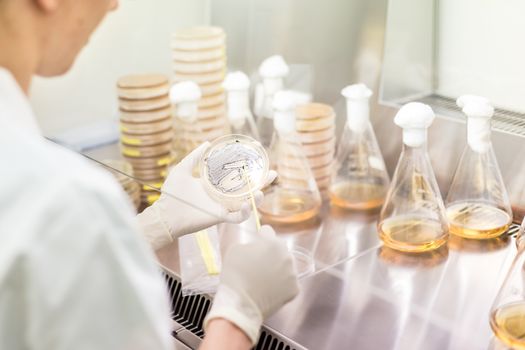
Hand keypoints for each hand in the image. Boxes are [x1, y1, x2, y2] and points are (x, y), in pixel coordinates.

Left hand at [138, 142, 275, 247]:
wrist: (165, 212)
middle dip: (262, 182)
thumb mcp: (183, 169)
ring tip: (262, 191)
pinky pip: (237, 217)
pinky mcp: (219, 217)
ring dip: (257, 198)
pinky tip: (248, 204)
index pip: (237, 176)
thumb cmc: (172, 193)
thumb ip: (194, 157)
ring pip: (247, 204)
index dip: (250, 169)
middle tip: (272, 173)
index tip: (259, 158)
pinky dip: (245, 212)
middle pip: (248, 189)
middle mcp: (222, 196)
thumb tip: (207, 143)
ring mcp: (222, 207)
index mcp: (216, 185)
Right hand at [204, 226, 298, 344]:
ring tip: (263, 279)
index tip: (255, 243)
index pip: (267, 232)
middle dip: (270, 254)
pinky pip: (288, 282)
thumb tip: (255, 245)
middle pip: (278, 249)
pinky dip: (281, 284)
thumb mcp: (235, 250)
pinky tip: (269, 289)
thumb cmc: (235, 276)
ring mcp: (293, 274)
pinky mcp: (295, 289)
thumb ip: (249, 243)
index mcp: (273, 243)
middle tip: (258, 265)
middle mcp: (287, 256)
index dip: (259, 237)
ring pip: (285, 265)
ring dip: (277, 268)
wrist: (240, 305)